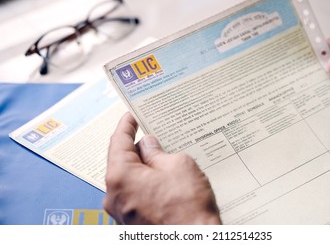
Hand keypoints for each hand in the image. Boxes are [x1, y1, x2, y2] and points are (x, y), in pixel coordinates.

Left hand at [103, 112, 221, 224]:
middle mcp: (115, 196)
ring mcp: (122, 212)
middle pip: (121, 162)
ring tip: (162, 156)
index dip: (126, 126)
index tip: (131, 116)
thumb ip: (158, 152)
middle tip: (151, 135)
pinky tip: (162, 179)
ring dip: (143, 167)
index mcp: (120, 177)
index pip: (118, 142)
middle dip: (136, 147)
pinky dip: (145, 183)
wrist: (195, 241)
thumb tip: (148, 145)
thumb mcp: (177, 165)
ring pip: (129, 180)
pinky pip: (134, 194)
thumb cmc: (187, 207)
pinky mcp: (132, 222)